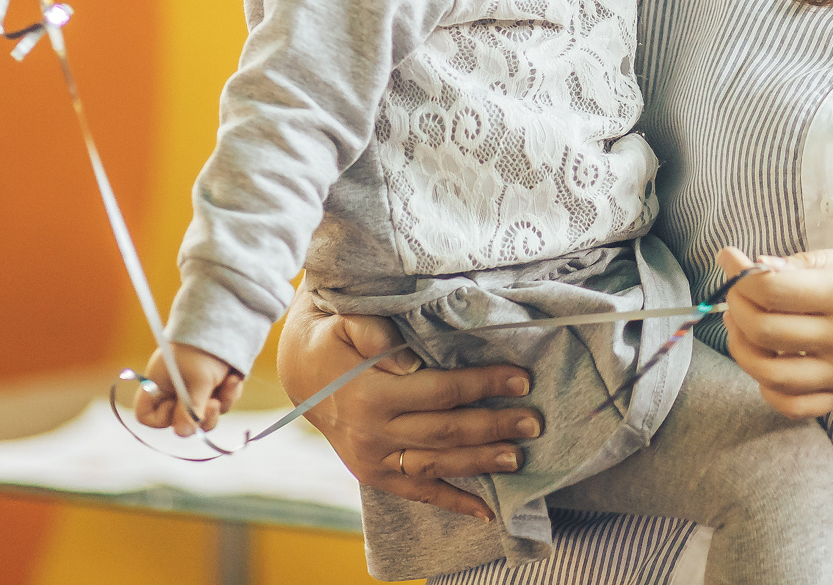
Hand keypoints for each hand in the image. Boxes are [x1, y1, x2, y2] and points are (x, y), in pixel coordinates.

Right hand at [132, 342, 243, 436]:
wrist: (229, 321)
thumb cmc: (204, 347)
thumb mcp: (198, 380)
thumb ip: (191, 409)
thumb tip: (183, 433)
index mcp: (158, 385)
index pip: (146, 415)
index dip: (161, 420)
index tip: (179, 413)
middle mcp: (174, 390)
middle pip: (181, 422)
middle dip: (201, 416)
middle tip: (213, 404)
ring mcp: (195, 389)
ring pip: (205, 415)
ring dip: (220, 403)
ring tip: (228, 383)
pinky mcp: (214, 386)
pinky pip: (221, 403)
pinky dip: (229, 392)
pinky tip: (234, 378)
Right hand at [274, 288, 541, 521]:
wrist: (299, 371)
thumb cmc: (334, 338)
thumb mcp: (348, 321)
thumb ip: (376, 334)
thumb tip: (410, 358)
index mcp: (370, 393)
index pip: (440, 391)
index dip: (482, 385)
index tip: (520, 378)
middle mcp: (373, 433)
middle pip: (446, 431)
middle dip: (493, 426)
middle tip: (533, 421)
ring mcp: (374, 459)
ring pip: (437, 465)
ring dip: (480, 462)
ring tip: (518, 457)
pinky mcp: (374, 475)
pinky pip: (418, 492)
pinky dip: (453, 503)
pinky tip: (486, 512)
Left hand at [717, 244, 832, 417]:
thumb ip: (806, 264)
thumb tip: (755, 267)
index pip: (773, 290)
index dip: (741, 275)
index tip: (731, 260)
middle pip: (764, 330)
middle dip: (736, 308)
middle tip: (737, 294)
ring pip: (769, 372)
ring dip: (742, 348)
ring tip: (744, 328)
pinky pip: (792, 405)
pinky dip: (767, 388)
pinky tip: (767, 365)